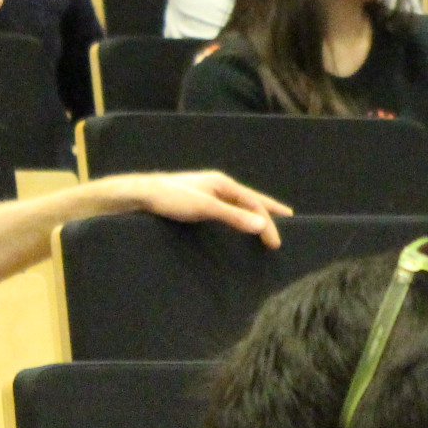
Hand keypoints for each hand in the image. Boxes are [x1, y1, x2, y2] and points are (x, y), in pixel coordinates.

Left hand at [112, 170, 290, 246]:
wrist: (140, 195)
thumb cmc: (171, 198)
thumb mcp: (204, 208)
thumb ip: (233, 217)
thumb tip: (262, 224)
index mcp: (223, 183)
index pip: (254, 202)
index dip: (268, 221)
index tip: (275, 243)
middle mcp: (218, 185)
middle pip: (249, 198)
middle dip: (267, 209)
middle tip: (286, 219)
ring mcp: (207, 192)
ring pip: (237, 202)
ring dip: (253, 211)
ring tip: (264, 219)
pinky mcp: (196, 200)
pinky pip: (226, 207)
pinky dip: (237, 214)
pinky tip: (234, 220)